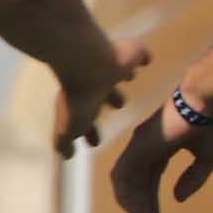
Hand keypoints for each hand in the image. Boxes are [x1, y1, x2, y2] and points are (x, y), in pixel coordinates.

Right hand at [53, 32, 151, 155]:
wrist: (88, 65)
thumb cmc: (79, 100)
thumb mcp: (68, 128)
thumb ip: (66, 142)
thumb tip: (65, 157)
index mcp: (85, 103)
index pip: (88, 119)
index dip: (90, 130)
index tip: (96, 142)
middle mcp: (98, 85)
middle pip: (106, 94)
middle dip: (112, 100)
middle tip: (120, 106)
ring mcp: (112, 68)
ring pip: (119, 74)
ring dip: (124, 76)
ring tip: (131, 77)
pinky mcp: (128, 54)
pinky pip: (138, 56)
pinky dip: (141, 58)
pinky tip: (146, 59)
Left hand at [108, 85, 212, 212]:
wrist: (207, 103)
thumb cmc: (212, 124)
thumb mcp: (208, 158)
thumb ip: (193, 178)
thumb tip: (178, 199)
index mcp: (161, 147)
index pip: (150, 177)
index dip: (151, 199)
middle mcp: (145, 147)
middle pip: (136, 182)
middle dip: (142, 206)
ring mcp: (138, 146)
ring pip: (126, 181)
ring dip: (134, 204)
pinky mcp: (136, 146)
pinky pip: (123, 175)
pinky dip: (127, 195)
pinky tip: (138, 211)